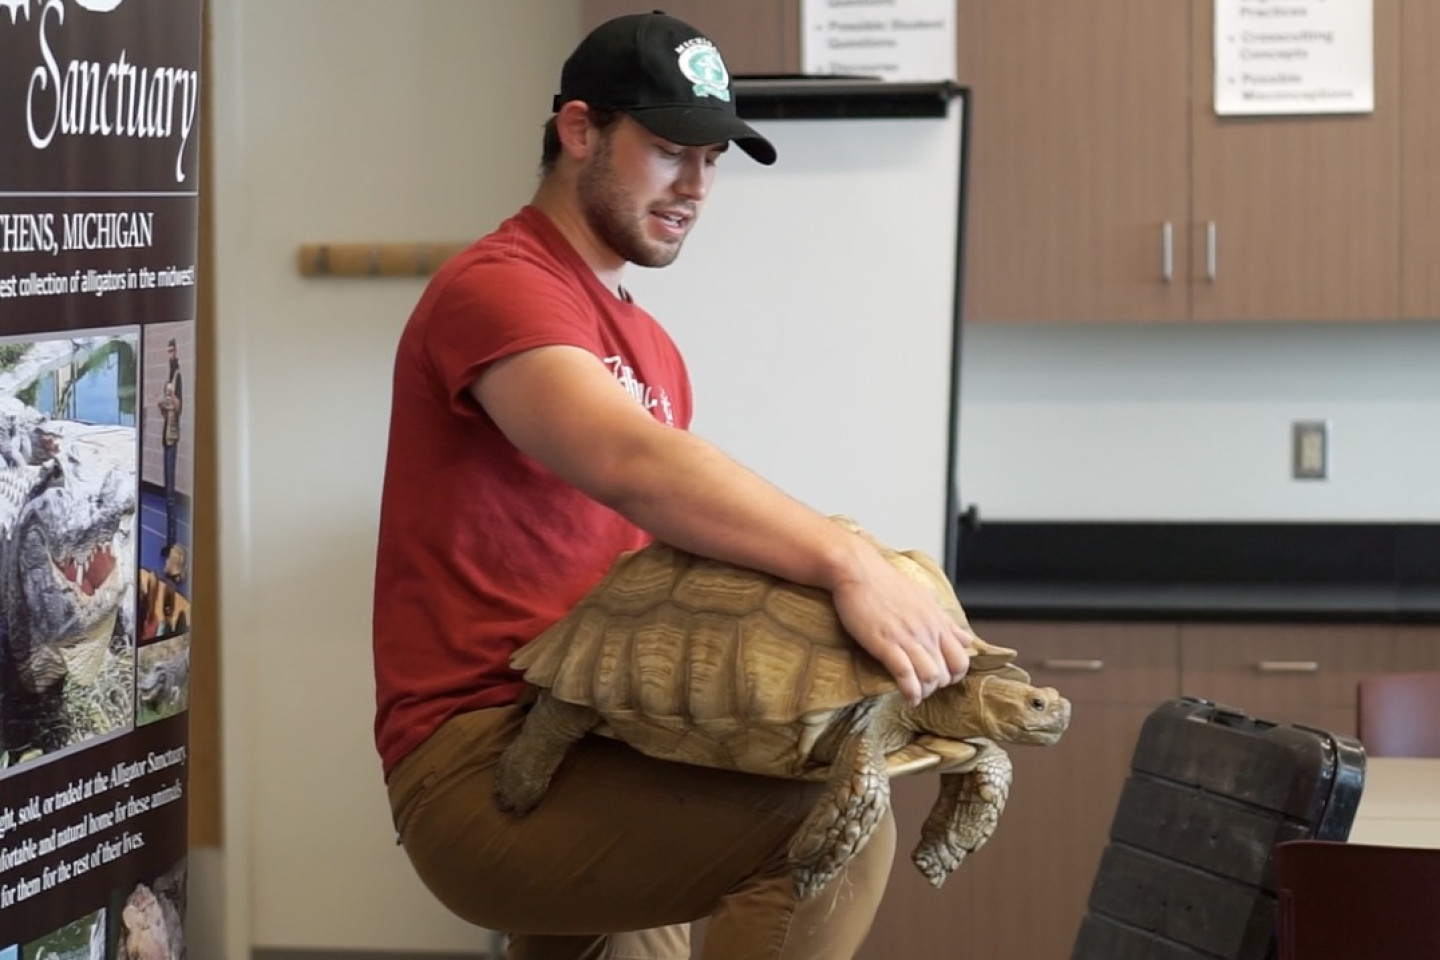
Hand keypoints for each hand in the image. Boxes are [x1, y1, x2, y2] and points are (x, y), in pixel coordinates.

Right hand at [829, 546, 971, 705]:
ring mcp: (907, 638)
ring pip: (930, 676)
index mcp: (936, 621)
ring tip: (915, 694)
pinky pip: (905, 675)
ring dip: (924, 691)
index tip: (941, 677)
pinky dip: (910, 692)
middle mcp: (926, 631)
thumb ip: (945, 622)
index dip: (954, 674)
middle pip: (947, 673)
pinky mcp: (885, 643)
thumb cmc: (885, 582)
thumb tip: (965, 638)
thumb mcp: (923, 598)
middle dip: (937, 686)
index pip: (961, 659)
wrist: (857, 569)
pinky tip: (907, 698)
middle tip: (924, 687)